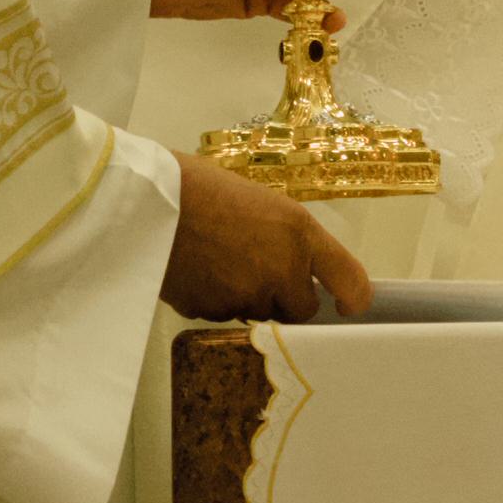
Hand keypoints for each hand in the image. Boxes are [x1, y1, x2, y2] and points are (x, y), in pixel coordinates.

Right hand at [161, 154, 373, 321]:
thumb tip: (297, 270)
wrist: (148, 199)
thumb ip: (287, 239)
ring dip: (250, 298)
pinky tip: (199, 271)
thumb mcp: (263, 203)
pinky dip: (218, 301)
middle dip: (287, 298)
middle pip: (301, 310)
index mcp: (299, 233)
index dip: (354, 298)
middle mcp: (281, 271)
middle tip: (260, 269)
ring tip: (219, 260)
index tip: (348, 305)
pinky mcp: (212, 314)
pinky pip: (225, 316)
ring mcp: (246, 297)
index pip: (349, 278)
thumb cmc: (205, 186)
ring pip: (261, 314)